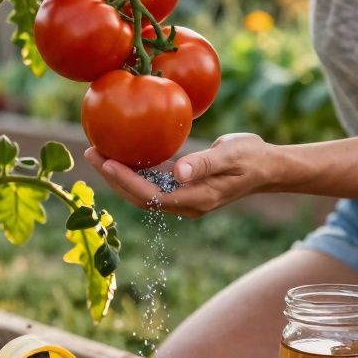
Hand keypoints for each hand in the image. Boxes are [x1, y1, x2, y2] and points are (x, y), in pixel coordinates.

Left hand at [84, 133, 273, 216]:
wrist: (267, 167)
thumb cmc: (251, 157)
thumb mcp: (231, 155)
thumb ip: (204, 163)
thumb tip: (177, 172)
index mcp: (196, 199)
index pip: (152, 195)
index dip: (126, 181)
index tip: (106, 161)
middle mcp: (186, 204)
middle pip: (140, 197)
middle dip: (113, 178)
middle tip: (91, 153)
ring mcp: (183, 199)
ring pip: (142, 192)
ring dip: (119, 176)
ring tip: (97, 152)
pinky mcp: (182, 189)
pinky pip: (151, 184)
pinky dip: (133, 172)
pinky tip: (121, 155)